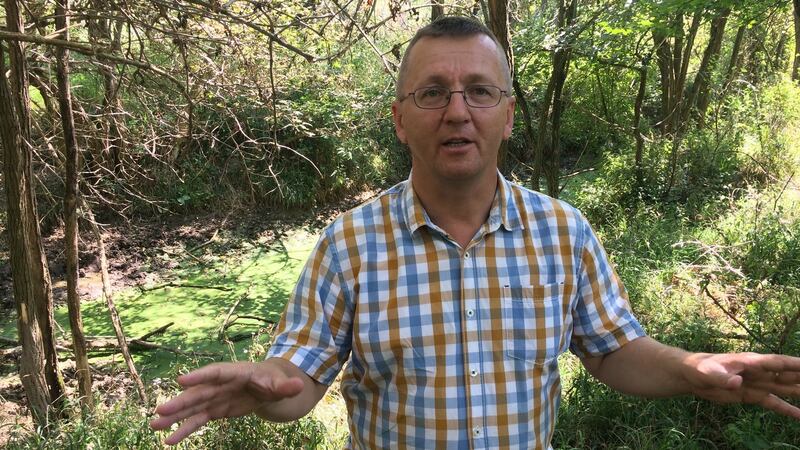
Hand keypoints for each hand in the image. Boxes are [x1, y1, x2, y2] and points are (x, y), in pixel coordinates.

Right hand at [150, 360, 304, 444]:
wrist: (269, 386)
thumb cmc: (275, 381)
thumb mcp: (282, 384)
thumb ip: (287, 386)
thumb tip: (298, 385)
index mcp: (236, 373)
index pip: (217, 373)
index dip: (200, 376)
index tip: (181, 381)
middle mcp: (221, 384)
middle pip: (198, 393)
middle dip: (180, 402)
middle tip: (160, 411)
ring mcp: (215, 397)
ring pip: (192, 408)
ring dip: (174, 417)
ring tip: (154, 426)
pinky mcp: (215, 410)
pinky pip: (197, 421)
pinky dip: (184, 430)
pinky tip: (169, 440)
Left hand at [684, 352, 799, 418]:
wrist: (692, 376)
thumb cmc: (700, 368)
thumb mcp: (708, 372)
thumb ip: (722, 377)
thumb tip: (737, 382)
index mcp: (752, 362)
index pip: (779, 363)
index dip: (796, 364)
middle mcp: (760, 372)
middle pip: (790, 375)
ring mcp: (759, 384)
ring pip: (787, 388)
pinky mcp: (753, 395)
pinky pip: (774, 403)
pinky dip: (788, 410)